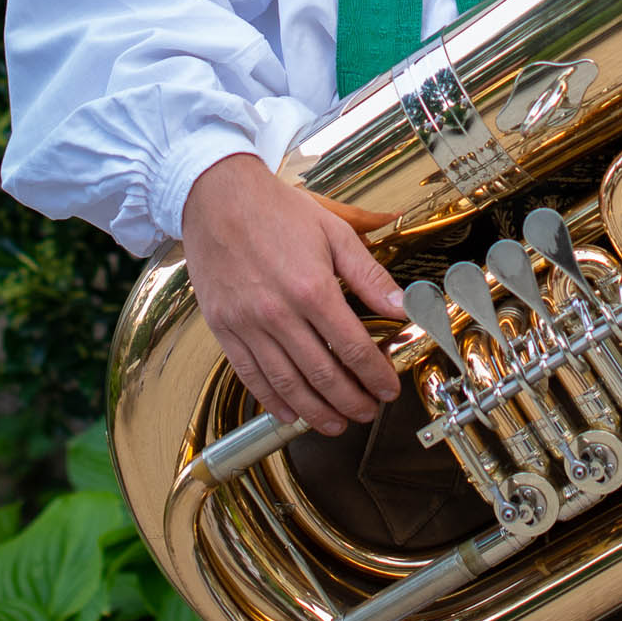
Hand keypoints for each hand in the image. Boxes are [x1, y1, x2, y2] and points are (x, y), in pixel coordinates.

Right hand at [181, 153, 404, 435]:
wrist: (219, 197)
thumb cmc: (279, 210)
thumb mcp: (335, 232)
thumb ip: (369, 274)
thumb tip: (402, 304)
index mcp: (312, 288)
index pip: (353, 347)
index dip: (375, 375)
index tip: (389, 388)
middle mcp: (279, 313)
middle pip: (322, 374)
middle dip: (351, 400)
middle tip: (369, 412)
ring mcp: (248, 324)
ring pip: (287, 384)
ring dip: (316, 411)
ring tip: (337, 423)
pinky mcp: (224, 328)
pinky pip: (250, 375)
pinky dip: (272, 400)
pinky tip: (290, 413)